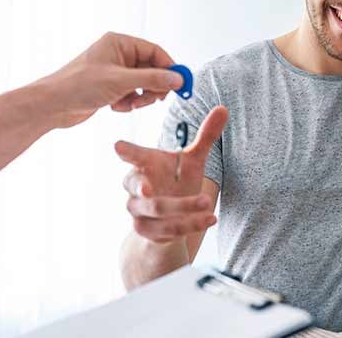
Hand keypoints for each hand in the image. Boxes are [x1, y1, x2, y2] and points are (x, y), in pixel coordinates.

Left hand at [33, 32, 184, 128]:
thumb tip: (178, 79)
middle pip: (151, 69)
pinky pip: (131, 94)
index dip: (170, 67)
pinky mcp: (110, 87)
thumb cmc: (78, 85)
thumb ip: (153, 79)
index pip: (155, 51)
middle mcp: (117, 54)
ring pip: (143, 84)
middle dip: (153, 86)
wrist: (52, 105)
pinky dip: (128, 103)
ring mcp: (114, 71)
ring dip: (140, 97)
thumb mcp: (121, 82)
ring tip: (129, 104)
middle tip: (155, 100)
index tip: (181, 83)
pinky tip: (115, 107)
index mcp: (119, 43)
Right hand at [115, 106, 228, 242]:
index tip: (118, 146)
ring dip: (183, 207)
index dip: (126, 152)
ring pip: (157, 210)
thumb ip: (205, 137)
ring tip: (207, 202)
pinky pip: (169, 230)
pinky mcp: (148, 232)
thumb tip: (223, 108)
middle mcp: (137, 189)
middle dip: (144, 189)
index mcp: (145, 165)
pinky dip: (191, 224)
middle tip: (148, 188)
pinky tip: (210, 219)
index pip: (133, 156)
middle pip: (138, 187)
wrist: (169, 221)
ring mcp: (139, 212)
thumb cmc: (177, 182)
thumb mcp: (192, 160)